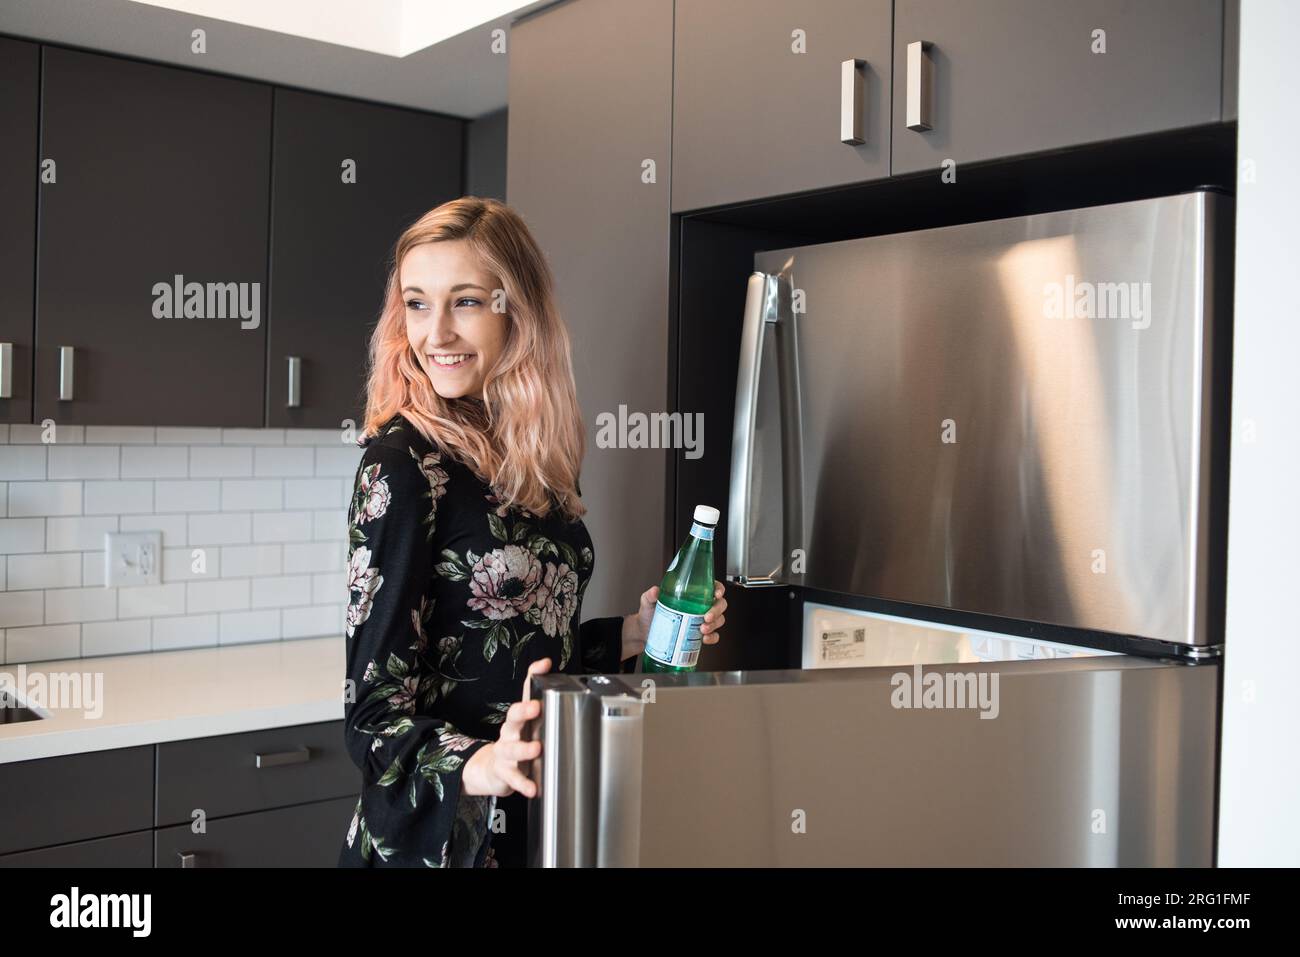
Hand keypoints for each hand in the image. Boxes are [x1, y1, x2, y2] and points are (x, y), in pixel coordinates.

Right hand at [463, 657, 549, 798]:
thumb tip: (548, 666)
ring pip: (512, 749)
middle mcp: (510, 732)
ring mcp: (505, 752)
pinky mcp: (504, 773)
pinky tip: (533, 788)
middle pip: (513, 718)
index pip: (525, 693)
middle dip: (523, 711)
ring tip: (536, 749)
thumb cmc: (515, 742)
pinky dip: (523, 784)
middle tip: (535, 707)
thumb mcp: (526, 723)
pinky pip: (513, 779)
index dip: (532, 678)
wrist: (491, 770)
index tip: (544, 666)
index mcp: (518, 718)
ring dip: (524, 749)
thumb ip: (537, 699)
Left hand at [621, 580, 727, 659]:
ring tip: (702, 629)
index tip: (716, 594)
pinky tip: (704, 639)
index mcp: (692, 594)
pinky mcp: (699, 635)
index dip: (719, 589)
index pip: (712, 587)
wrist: (645, 634)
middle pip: (719, 604)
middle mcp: (700, 606)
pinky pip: (714, 636)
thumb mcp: (648, 602)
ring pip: (719, 620)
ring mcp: (701, 621)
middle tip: (707, 617)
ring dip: (714, 625)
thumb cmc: (650, 615)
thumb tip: (655, 591)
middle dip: (717, 611)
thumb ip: (650, 595)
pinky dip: (713, 637)